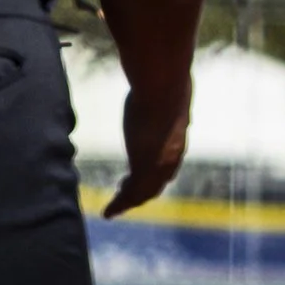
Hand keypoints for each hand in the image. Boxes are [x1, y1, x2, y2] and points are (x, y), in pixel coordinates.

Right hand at [105, 81, 191, 217]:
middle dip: (142, 193)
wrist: (164, 86)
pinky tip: (108, 212)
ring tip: (114, 211)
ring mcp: (159, 165)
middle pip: (157, 184)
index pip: (167, 166)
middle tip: (126, 197)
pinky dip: (119, 206)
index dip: (155, 175)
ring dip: (128, 203)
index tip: (140, 178)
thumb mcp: (162, 91)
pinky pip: (130, 195)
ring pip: (144, 193)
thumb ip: (158, 92)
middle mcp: (171, 157)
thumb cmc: (163, 80)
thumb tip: (153, 72)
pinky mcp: (144, 168)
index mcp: (176, 139)